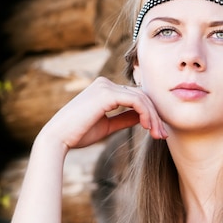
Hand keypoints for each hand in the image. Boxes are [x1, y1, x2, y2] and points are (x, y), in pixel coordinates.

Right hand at [41, 76, 167, 149]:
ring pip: (141, 98)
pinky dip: (145, 113)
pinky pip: (135, 101)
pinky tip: (148, 127)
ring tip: (158, 134)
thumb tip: (143, 117)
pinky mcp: (107, 93)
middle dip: (155, 116)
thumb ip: (125, 119)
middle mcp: (105, 83)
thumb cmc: (79, 134)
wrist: (59, 138)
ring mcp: (106, 86)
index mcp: (105, 89)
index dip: (150, 114)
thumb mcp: (108, 126)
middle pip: (141, 96)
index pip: (135, 97)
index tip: (158, 132)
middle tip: (162, 135)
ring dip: (153, 117)